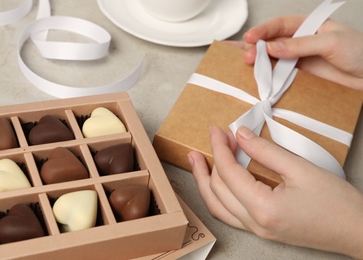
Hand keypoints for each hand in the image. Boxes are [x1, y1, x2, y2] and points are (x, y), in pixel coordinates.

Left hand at [187, 126, 362, 258]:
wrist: (355, 231)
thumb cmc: (336, 203)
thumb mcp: (301, 169)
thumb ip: (266, 151)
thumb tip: (242, 135)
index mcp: (264, 208)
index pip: (229, 173)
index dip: (219, 148)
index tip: (216, 131)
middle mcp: (255, 223)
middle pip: (217, 190)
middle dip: (210, 161)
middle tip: (211, 139)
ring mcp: (256, 230)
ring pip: (217, 206)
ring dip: (205, 182)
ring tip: (196, 162)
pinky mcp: (261, 229)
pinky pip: (229, 213)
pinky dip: (218, 195)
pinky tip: (216, 181)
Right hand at [229, 16, 362, 90]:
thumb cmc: (360, 52)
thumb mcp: (331, 42)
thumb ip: (300, 45)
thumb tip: (272, 47)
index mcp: (307, 26)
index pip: (279, 26)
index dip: (262, 31)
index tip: (249, 38)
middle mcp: (300, 41)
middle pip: (271, 42)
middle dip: (256, 47)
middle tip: (245, 57)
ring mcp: (299, 59)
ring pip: (273, 58)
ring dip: (259, 62)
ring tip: (244, 65)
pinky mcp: (300, 75)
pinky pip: (280, 74)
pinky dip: (268, 75)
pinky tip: (258, 76)